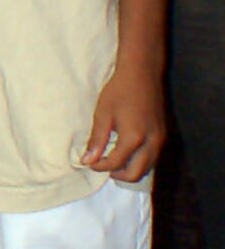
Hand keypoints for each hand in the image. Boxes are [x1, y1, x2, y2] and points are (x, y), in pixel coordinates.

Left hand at [82, 62, 166, 180]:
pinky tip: (126, 153)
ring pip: (147, 168)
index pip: (116, 163)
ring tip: (112, 160)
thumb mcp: (103, 114)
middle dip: (117, 175)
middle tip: (102, 166)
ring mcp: (160, 140)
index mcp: (134, 137)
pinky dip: (139, 162)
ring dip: (130, 170)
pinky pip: (152, 158)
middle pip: (136, 173)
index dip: (100, 166)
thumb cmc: (119, 91)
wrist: (142, 73)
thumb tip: (87, 160)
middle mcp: (151, 142)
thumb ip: (96, 139)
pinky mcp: (163, 135)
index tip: (89, 162)